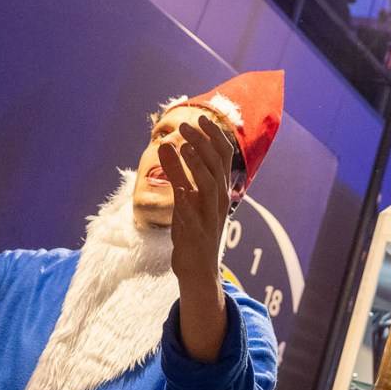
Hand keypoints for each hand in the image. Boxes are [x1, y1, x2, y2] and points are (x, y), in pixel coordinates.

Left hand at [158, 115, 233, 287]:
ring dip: (197, 165)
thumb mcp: (185, 198)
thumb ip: (177, 173)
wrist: (199, 271)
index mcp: (218, 190)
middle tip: (185, 126)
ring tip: (183, 147)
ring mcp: (209, 217)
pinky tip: (179, 188)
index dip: (213, 136)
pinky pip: (193, 215)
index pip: (223, 156)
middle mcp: (218, 201)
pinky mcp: (197, 234)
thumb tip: (167, 145)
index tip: (200, 118)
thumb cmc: (193, 231)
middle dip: (202, 143)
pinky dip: (187, 200)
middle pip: (216, 165)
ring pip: (209, 186)